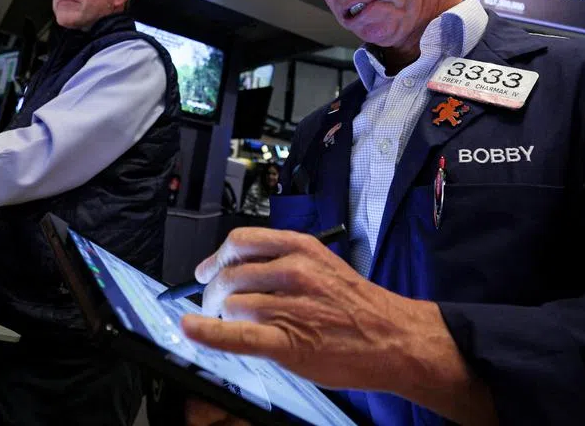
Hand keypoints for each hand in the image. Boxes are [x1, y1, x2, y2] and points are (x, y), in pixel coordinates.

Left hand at [180, 228, 496, 424]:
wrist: (392, 338)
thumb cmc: (359, 305)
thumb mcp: (324, 265)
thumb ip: (286, 262)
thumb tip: (242, 267)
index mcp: (301, 248)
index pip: (241, 242)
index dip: (217, 257)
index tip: (206, 270)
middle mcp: (292, 272)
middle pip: (230, 274)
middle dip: (213, 290)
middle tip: (213, 303)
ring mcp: (288, 307)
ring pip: (231, 304)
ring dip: (221, 316)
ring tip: (228, 324)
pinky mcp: (286, 342)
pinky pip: (237, 335)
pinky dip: (208, 333)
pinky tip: (192, 328)